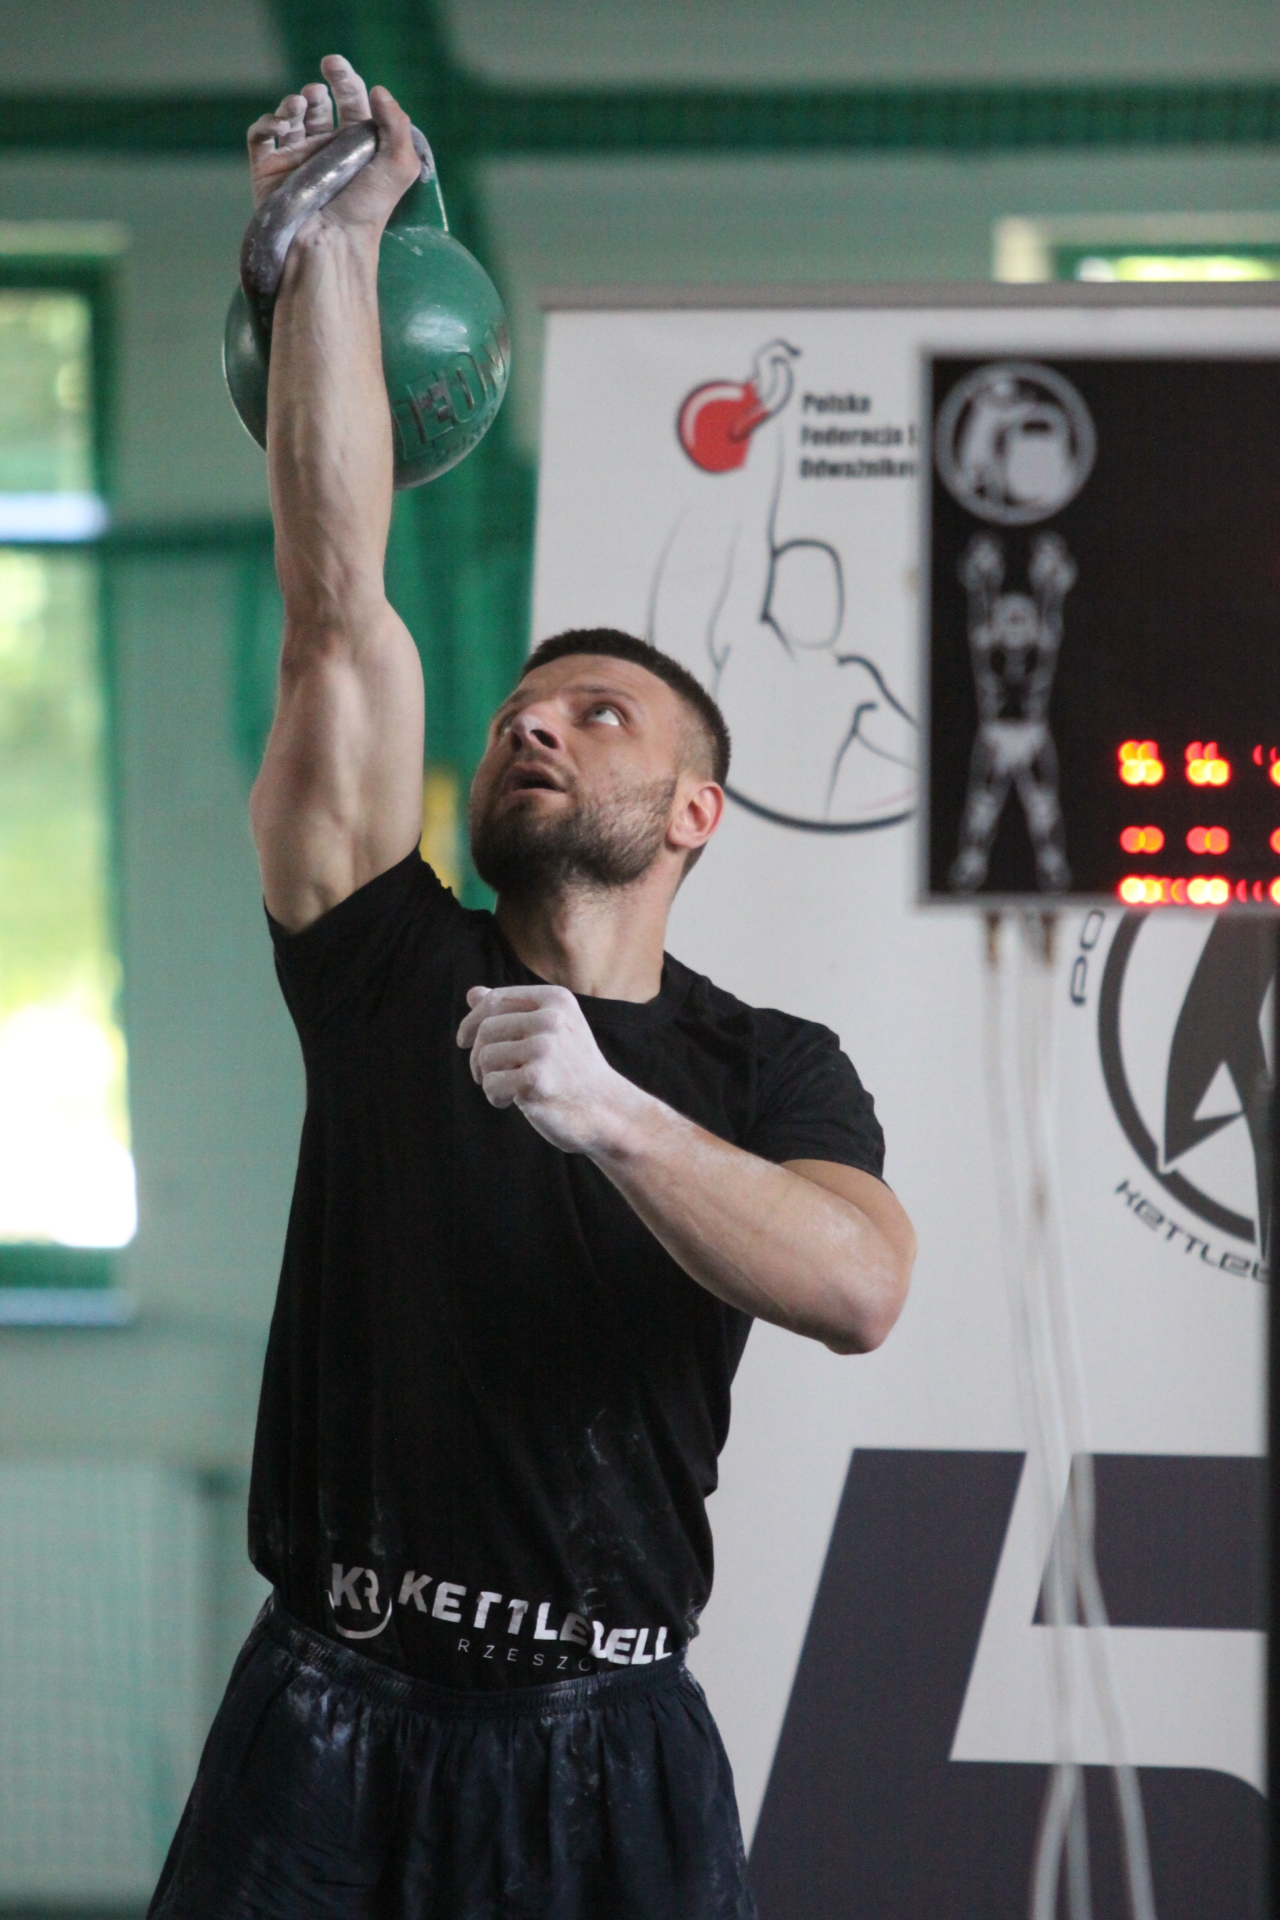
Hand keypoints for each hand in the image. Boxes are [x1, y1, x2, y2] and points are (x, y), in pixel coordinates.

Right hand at [246, 54, 417, 226]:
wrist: (330, 242)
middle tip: (317, 86)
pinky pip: (261, 136)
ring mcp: (296, 160)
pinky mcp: (269, 171)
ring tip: (299, 106)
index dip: (345, 81)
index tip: (335, 65)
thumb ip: (397, 125)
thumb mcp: (399, 168)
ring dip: (292, 103)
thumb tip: (379, 91)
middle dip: (317, 89)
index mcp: (355, 148)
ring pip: (289, 117)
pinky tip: (281, 126)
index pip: (351, 104)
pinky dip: (267, 122)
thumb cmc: (367, 209)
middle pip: (319, 106)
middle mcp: (325, 152)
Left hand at [456, 985, 641, 1156]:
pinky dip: (495, 1096)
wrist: (606, 1110)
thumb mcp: (550, 1032)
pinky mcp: (536, 1078)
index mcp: (556, 1000)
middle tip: (485, 1075)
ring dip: (488, 1078)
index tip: (464, 1041)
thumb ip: (512, 1012)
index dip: (472, 1021)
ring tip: (508, 1090)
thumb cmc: (573, 1070)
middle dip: (478, 1055)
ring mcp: (545, 1048)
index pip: (494, 1000)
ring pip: (486, 1056)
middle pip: (486, 1029)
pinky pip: (491, 1083)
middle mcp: (551, 1018)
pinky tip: (511, 1102)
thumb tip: (472, 994)